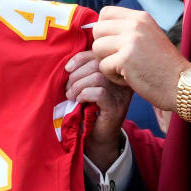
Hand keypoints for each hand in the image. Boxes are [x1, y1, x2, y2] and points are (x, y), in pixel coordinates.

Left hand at [64, 50, 129, 171]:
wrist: (98, 137)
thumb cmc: (89, 108)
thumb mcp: (86, 85)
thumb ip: (83, 71)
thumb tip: (69, 65)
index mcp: (116, 70)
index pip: (99, 53)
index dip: (80, 58)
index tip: (67, 69)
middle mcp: (123, 80)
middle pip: (98, 64)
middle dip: (76, 74)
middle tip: (68, 88)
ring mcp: (122, 94)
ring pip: (98, 78)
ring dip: (78, 86)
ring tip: (71, 96)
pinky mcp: (117, 108)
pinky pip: (99, 93)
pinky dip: (84, 94)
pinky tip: (80, 101)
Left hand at [90, 5, 190, 112]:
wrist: (181, 85)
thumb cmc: (163, 66)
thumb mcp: (147, 37)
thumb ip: (127, 30)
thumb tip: (97, 27)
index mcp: (140, 18)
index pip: (105, 13)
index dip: (104, 29)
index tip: (114, 44)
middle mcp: (135, 25)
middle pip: (97, 30)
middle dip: (103, 48)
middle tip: (119, 60)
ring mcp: (130, 41)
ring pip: (97, 48)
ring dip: (107, 63)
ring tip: (125, 69)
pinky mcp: (125, 59)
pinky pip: (103, 66)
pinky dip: (113, 77)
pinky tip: (129, 78)